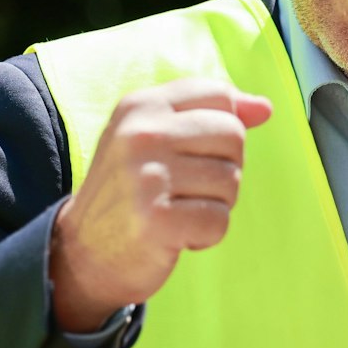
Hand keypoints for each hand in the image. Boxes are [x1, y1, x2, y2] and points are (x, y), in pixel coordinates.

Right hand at [49, 78, 271, 331]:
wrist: (83, 253)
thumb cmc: (130, 191)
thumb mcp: (154, 138)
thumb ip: (208, 115)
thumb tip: (264, 108)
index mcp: (140, 106)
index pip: (217, 94)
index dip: (228, 125)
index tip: (204, 152)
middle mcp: (141, 134)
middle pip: (233, 136)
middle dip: (224, 168)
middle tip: (188, 189)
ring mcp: (147, 177)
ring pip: (230, 180)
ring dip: (216, 204)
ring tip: (179, 210)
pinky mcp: (158, 220)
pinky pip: (219, 221)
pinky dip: (207, 235)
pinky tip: (177, 235)